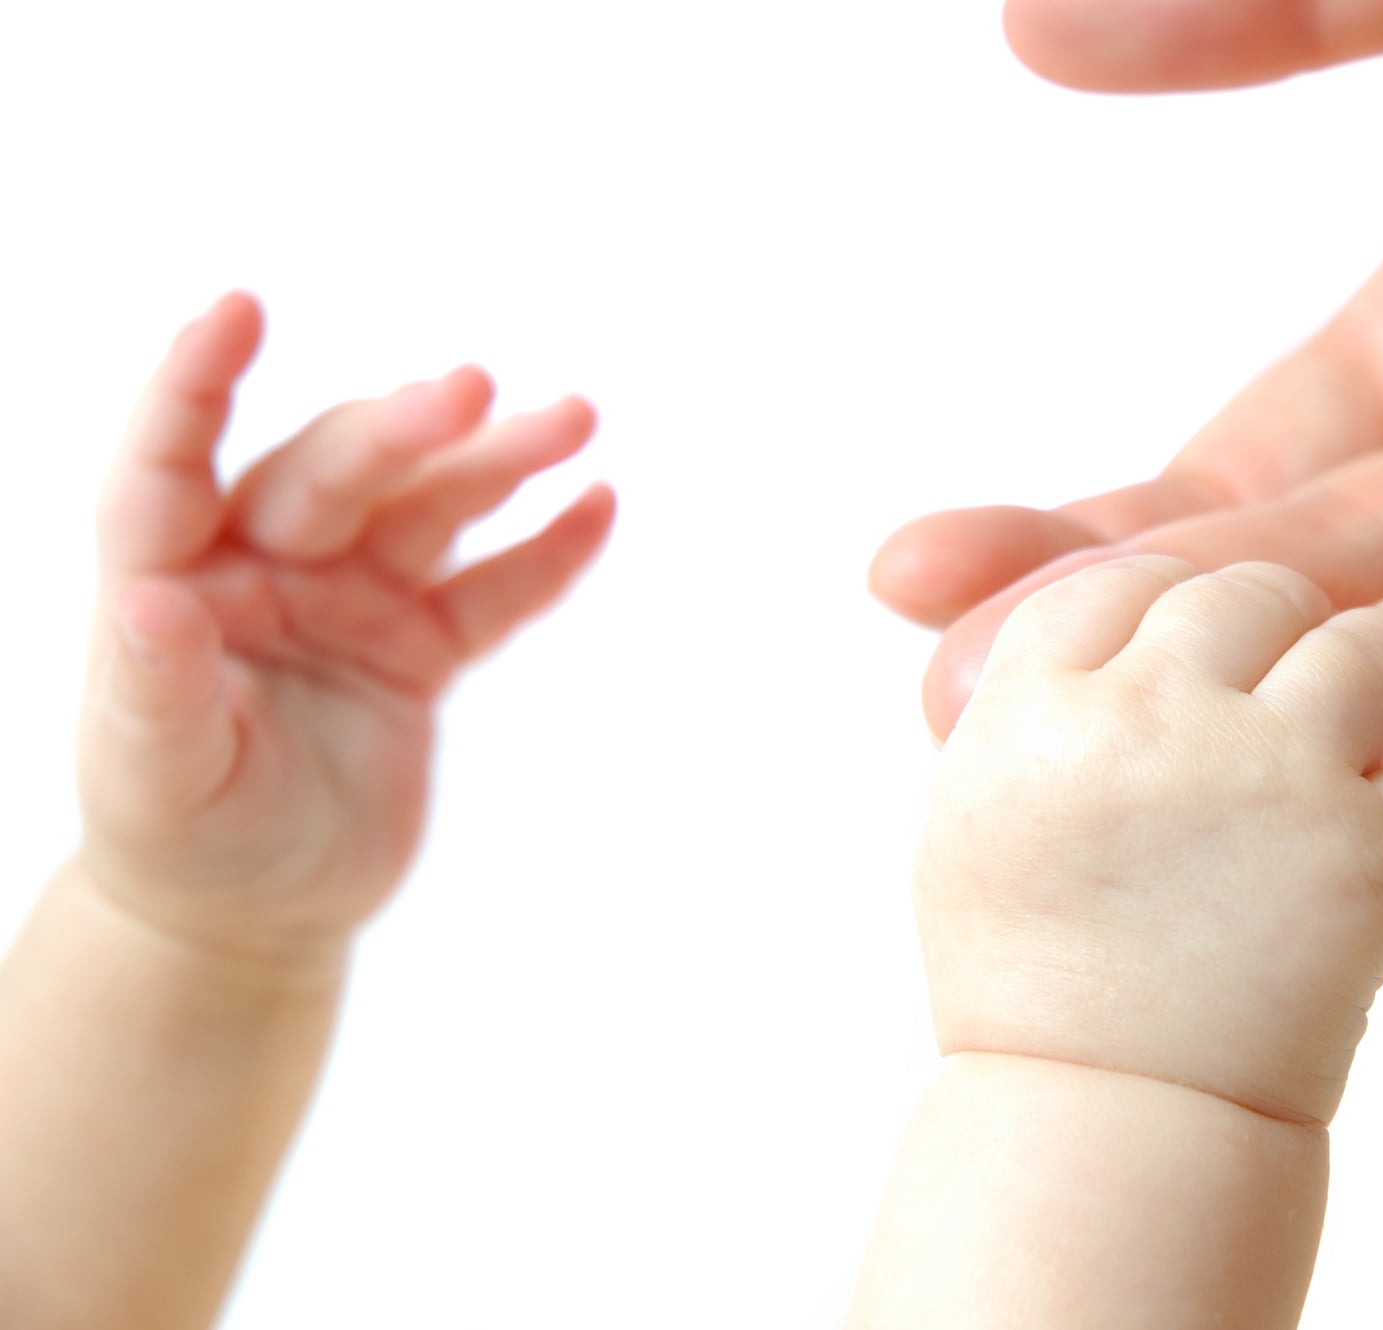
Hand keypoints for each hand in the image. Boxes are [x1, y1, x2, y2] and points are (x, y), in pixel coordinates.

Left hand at [75, 293, 614, 965]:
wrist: (252, 912)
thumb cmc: (177, 838)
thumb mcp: (154, 776)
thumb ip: (155, 689)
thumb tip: (148, 601)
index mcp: (174, 579)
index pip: (171, 464)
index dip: (195, 385)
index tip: (236, 309)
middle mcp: (264, 567)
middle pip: (336, 473)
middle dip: (403, 430)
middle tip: (473, 393)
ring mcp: (351, 599)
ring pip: (429, 510)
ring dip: (497, 463)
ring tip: (573, 420)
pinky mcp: (419, 645)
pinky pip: (492, 590)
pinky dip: (545, 552)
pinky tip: (595, 506)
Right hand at [914, 557, 1382, 1124]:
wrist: (1109, 1125)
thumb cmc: (1033, 985)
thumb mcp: (976, 818)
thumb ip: (1024, 703)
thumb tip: (1098, 617)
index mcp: (1039, 707)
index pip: (1122, 580)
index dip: (1170, 607)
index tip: (1195, 652)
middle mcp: (1152, 717)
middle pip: (1250, 595)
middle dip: (1284, 630)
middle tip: (1296, 690)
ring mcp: (1271, 777)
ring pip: (1370, 649)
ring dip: (1382, 689)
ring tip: (1368, 747)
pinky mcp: (1373, 855)